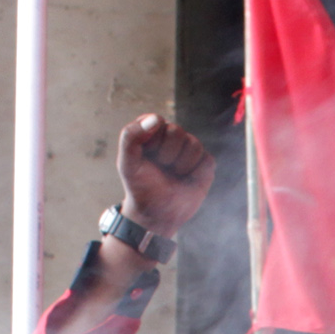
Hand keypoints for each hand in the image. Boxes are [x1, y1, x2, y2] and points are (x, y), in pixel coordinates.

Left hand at [118, 114, 215, 239]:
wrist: (157, 215)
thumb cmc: (141, 187)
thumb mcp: (127, 164)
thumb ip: (131, 137)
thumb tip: (156, 119)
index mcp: (151, 130)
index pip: (157, 121)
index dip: (153, 143)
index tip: (147, 158)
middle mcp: (171, 135)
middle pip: (177, 131)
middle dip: (167, 155)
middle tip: (162, 168)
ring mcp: (189, 148)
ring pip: (194, 144)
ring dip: (182, 166)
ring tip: (174, 175)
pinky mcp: (204, 163)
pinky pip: (207, 160)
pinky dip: (197, 174)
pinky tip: (187, 180)